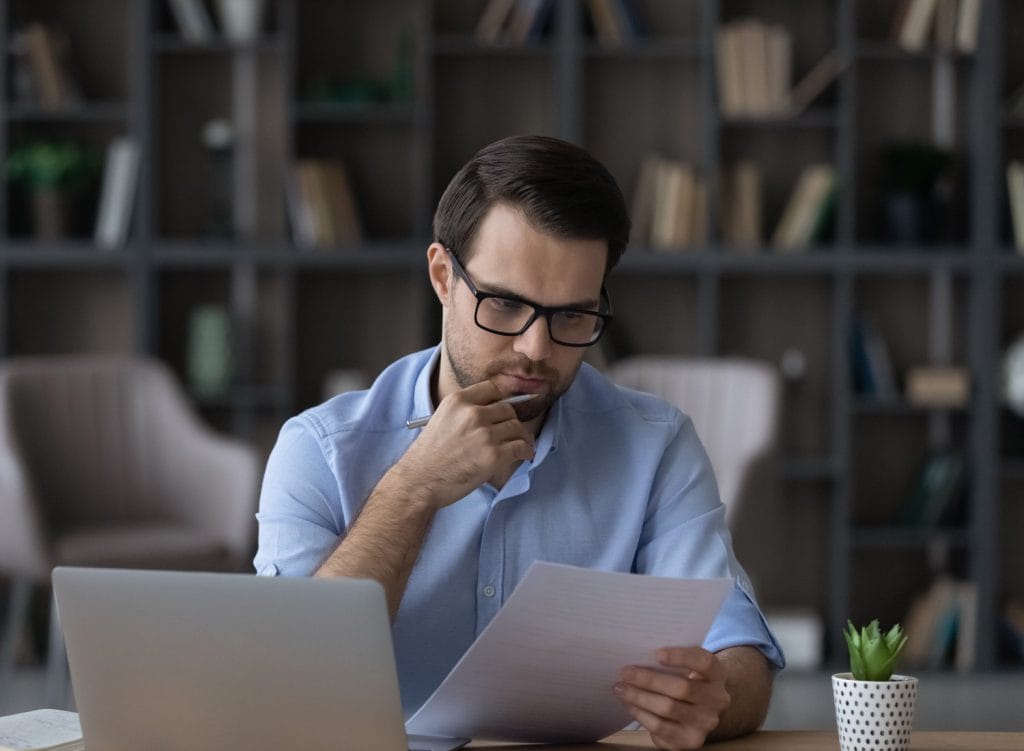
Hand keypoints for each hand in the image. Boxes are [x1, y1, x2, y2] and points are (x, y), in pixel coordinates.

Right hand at [395, 380, 534, 506]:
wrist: (419, 481)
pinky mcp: (493, 455)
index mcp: (458, 400)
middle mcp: (473, 413)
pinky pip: (521, 447)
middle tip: (512, 433)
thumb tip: (493, 412)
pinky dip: (526, 451)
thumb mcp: (441, 419)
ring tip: (520, 445)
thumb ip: (464, 411)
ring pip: (517, 428)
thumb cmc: (428, 456)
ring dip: (521, 437)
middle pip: (508, 409)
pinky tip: (524, 455)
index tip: (503, 411)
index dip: (501, 400)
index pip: (493, 389)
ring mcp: (484, 434)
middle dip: (511, 421)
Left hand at [614, 647, 730, 749]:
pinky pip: (660, 727)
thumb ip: (672, 659)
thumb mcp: (688, 667)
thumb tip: (638, 652)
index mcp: (717, 674)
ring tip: (621, 688)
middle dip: (649, 679)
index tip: (656, 653)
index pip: (704, 662)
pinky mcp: (690, 741)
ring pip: (667, 708)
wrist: (699, 712)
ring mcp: (705, 724)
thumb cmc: (687, 680)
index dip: (681, 657)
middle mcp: (716, 700)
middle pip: (681, 688)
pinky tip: (629, 704)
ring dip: (639, 697)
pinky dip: (641, 714)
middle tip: (625, 672)